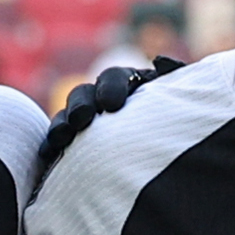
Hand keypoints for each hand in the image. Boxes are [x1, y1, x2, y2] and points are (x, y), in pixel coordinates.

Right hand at [34, 55, 177, 178]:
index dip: (112, 87)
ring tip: (61, 138)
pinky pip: (59, 142)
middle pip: (87, 93)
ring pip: (69, 116)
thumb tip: (159, 63)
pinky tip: (48, 154)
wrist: (178, 171)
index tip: (112, 105)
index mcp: (133, 86)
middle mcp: (108, 101)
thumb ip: (176, 83)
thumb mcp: (187, 104)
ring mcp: (90, 123)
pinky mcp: (77, 145)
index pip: (117, 77)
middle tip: (82, 120)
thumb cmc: (187, 130)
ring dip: (62, 124)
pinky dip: (51, 146)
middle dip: (82, 105)